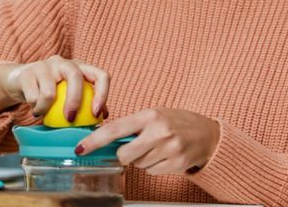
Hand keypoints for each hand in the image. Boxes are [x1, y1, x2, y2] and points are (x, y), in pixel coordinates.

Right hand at [0, 55, 109, 119]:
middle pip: (75, 76)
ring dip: (46, 110)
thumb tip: (102, 116)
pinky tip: (35, 110)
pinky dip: (36, 109)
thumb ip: (85, 102)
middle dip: (74, 101)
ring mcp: (44, 65)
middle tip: (69, 119)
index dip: (103, 94)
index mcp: (79, 67)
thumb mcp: (68, 94)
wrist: (18, 80)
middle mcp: (63, 62)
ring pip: (50, 93)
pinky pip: (33, 98)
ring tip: (44, 113)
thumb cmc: (49, 90)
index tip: (97, 114)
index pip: (100, 75)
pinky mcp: (27, 73)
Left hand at [76, 108, 218, 174]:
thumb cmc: (176, 122)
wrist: (207, 133)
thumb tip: (104, 138)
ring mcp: (169, 149)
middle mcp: (159, 132)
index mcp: (149, 116)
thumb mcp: (154, 115)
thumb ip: (132, 125)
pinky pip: (151, 172)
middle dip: (125, 154)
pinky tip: (164, 155)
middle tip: (136, 147)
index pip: (115, 129)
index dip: (95, 140)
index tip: (80, 148)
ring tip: (157, 147)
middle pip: (124, 154)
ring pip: (138, 165)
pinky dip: (154, 166)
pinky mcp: (177, 164)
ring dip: (142, 160)